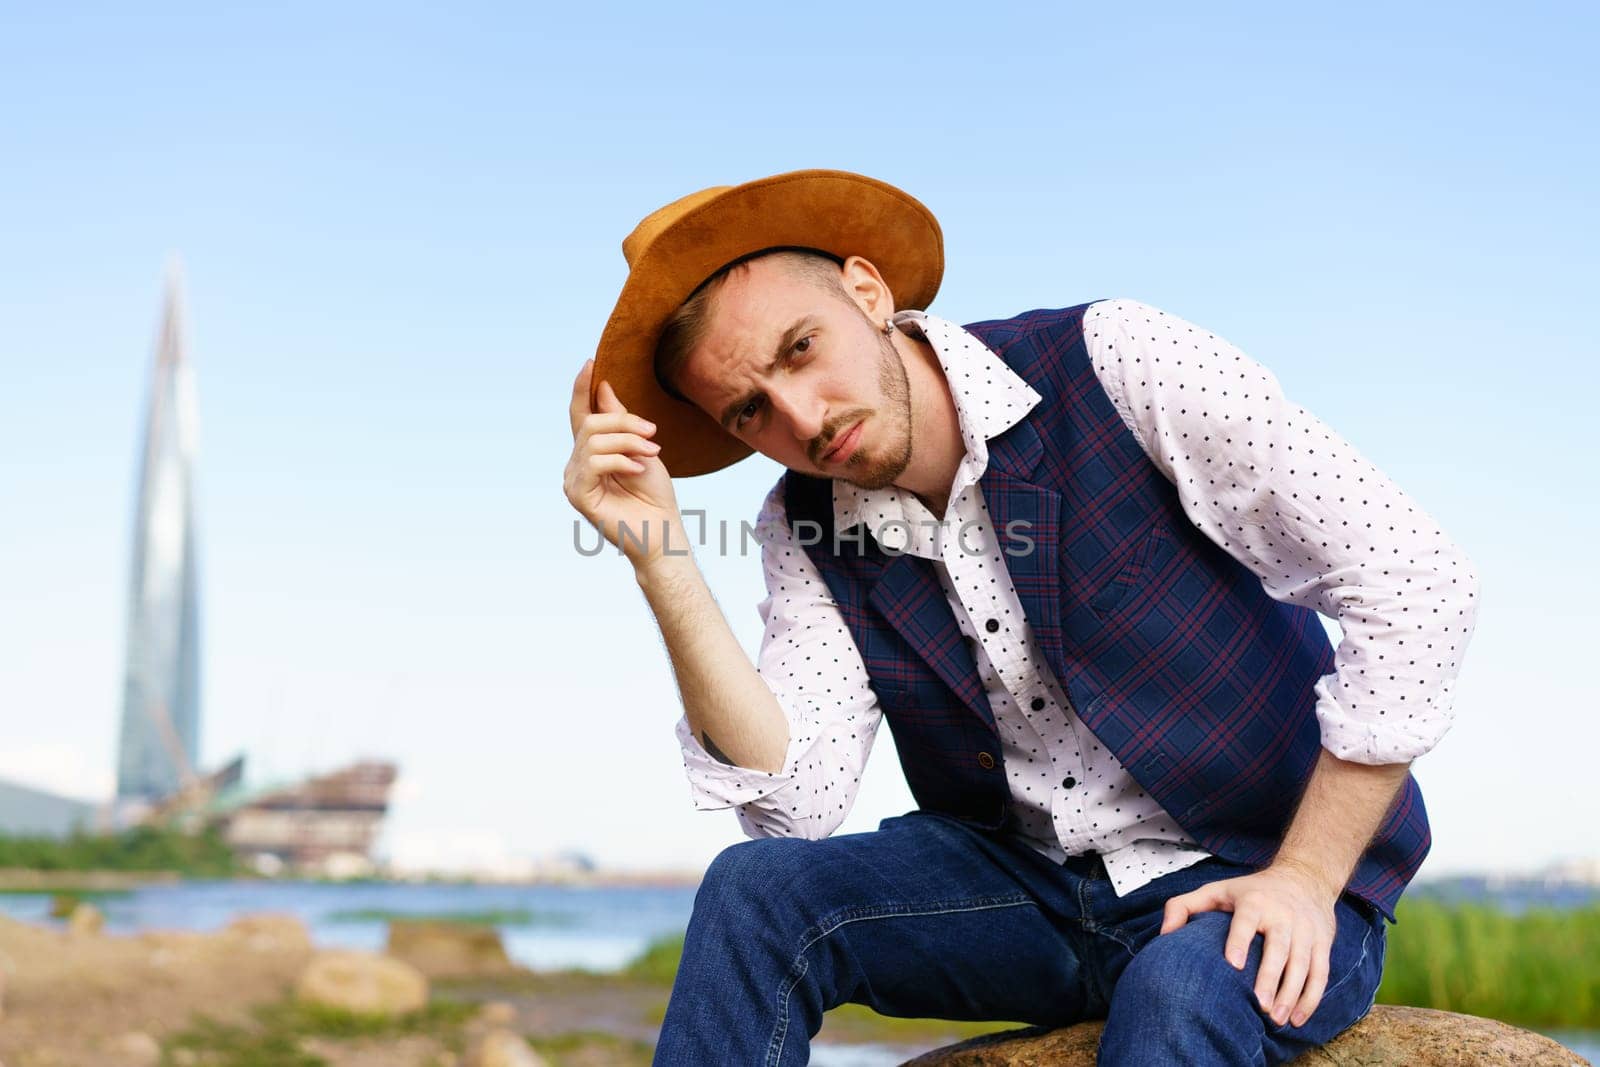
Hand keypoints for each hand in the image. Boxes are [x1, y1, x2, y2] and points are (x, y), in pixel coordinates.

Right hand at [563, 359, 682, 565]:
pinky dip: (620, 460)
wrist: (663, 531)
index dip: (581, 388)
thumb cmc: (654, 496)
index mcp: (592, 452)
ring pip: (593, 440)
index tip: (590, 361)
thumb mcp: (642, 448)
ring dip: (628, 441)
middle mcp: (578, 465)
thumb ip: (620, 421)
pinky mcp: (578, 495)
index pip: (580, 414)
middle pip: (589, 424)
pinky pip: (593, 462)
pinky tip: (637, 469)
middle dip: (623, 422)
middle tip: (652, 432)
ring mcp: (574, 481)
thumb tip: (603, 388)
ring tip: (651, 453)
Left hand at [1159, 861, 1338, 1028]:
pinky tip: (1296, 1018)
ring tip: (1276, 1019)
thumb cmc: (1253, 891)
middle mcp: (1283, 914)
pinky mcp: (1323, 943)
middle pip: (1279, 948)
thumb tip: (1164, 934)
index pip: (1247, 920)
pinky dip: (1311, 998)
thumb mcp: (1216, 890)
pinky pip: (1320, 974)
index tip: (1233, 964)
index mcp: (1254, 901)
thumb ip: (1183, 906)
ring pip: (1303, 964)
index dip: (1240, 940)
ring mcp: (1306, 930)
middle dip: (1271, 978)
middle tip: (1260, 1006)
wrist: (1304, 878)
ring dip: (1291, 994)